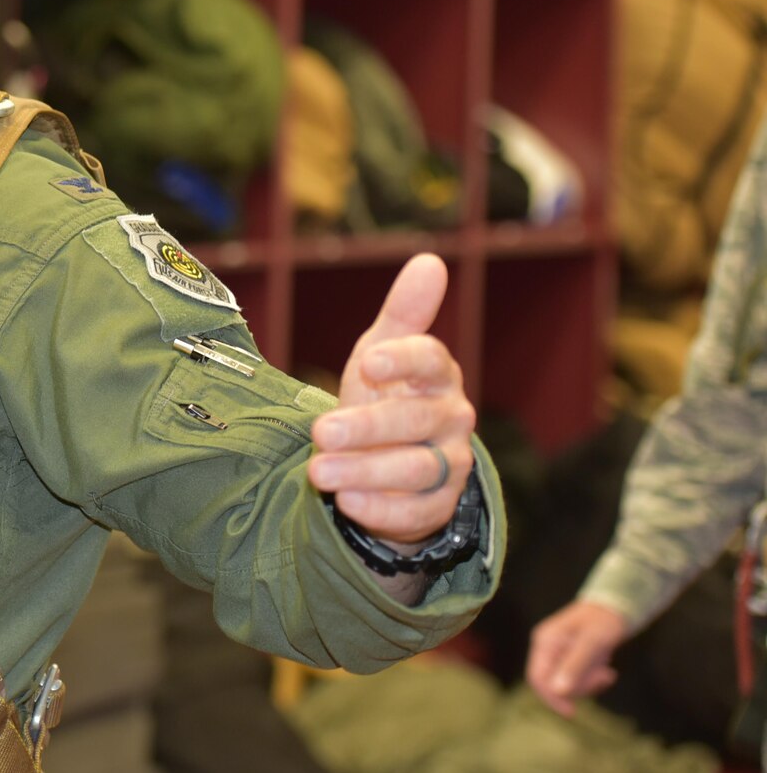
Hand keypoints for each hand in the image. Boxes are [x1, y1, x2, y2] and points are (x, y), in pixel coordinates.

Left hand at [307, 254, 475, 550]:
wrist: (392, 459)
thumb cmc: (387, 394)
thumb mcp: (383, 351)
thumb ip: (403, 312)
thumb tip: (428, 260)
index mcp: (437, 375)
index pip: (430, 361)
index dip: (403, 359)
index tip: (368, 360)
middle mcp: (451, 419)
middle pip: (414, 422)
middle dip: (367, 428)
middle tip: (321, 432)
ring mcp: (449, 464)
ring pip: (415, 470)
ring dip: (366, 471)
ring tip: (319, 472)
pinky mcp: (437, 506)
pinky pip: (415, 512)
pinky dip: (381, 509)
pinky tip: (347, 502)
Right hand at [526, 599, 628, 717]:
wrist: (617, 606)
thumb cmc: (604, 621)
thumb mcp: (592, 643)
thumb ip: (574, 666)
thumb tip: (558, 692)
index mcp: (545, 641)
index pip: (537, 677)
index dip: (550, 697)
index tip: (571, 712)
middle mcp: (547, 648)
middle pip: (552, 682)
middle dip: (579, 686)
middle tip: (604, 678)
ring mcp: (558, 654)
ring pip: (566, 683)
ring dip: (589, 683)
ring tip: (607, 672)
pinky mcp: (570, 658)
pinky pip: (576, 679)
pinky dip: (592, 680)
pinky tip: (607, 672)